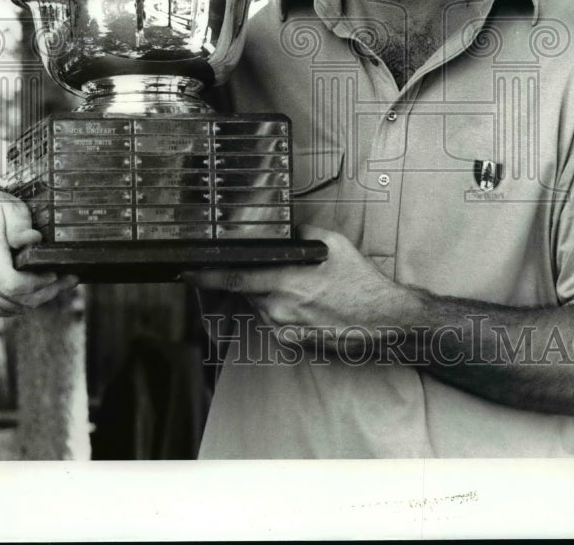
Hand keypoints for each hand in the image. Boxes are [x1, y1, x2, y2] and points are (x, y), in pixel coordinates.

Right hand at [0, 190, 77, 316]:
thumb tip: (33, 239)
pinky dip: (19, 302)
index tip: (55, 273)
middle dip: (46, 292)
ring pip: (9, 307)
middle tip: (68, 280)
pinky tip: (35, 289)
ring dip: (35, 298)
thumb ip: (18, 225)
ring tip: (57, 284)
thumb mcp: (5, 208)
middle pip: (15, 299)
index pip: (13, 284)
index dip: (37, 283)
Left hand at [182, 225, 415, 351]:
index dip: (206, 275)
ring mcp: (285, 331)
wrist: (387, 323)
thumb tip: (283, 228)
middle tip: (277, 272)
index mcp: (286, 283)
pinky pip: (277, 322)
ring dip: (271, 295)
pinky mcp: (294, 345)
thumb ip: (301, 232)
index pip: (234, 277)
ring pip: (263, 306)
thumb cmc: (363, 283)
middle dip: (252, 279)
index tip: (186, 272)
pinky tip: (311, 305)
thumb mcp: (334, 244)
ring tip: (306, 288)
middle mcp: (279, 310)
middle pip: (248, 290)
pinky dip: (285, 311)